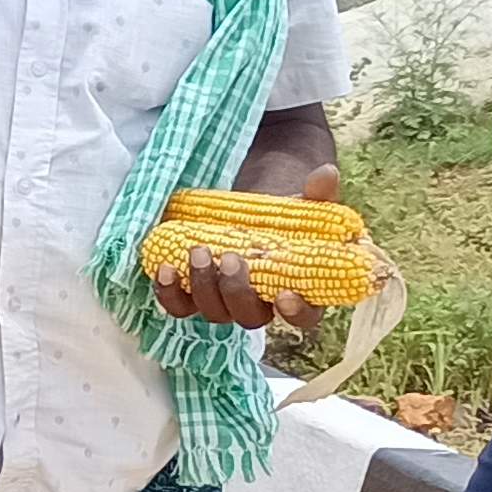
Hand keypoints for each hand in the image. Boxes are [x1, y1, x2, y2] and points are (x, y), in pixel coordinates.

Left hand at [150, 163, 338, 335]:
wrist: (248, 212)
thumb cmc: (285, 216)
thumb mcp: (304, 203)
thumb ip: (319, 194)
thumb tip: (326, 173)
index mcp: (299, 292)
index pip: (304, 317)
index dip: (296, 312)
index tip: (285, 295)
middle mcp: (262, 305)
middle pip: (251, 318)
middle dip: (236, 292)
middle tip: (229, 258)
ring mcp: (226, 302)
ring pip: (214, 312)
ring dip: (202, 286)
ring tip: (196, 250)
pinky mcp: (196, 294)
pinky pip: (180, 305)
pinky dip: (169, 291)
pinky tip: (165, 268)